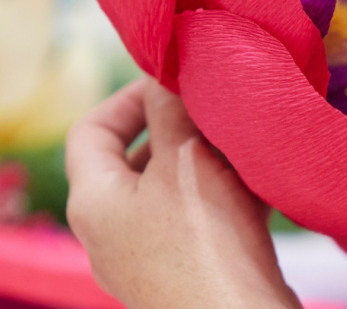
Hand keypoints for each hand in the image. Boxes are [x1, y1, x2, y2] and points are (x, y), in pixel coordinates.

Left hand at [66, 78, 300, 308]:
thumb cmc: (206, 238)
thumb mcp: (185, 158)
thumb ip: (169, 109)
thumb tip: (162, 76)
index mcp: (94, 201)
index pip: (91, 130)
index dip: (126, 97)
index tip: (167, 82)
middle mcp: (111, 230)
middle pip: (133, 157)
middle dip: (173, 126)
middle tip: (209, 108)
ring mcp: (145, 254)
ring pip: (170, 184)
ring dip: (203, 156)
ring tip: (239, 139)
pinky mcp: (182, 268)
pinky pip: (193, 212)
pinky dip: (218, 188)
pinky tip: (255, 179)